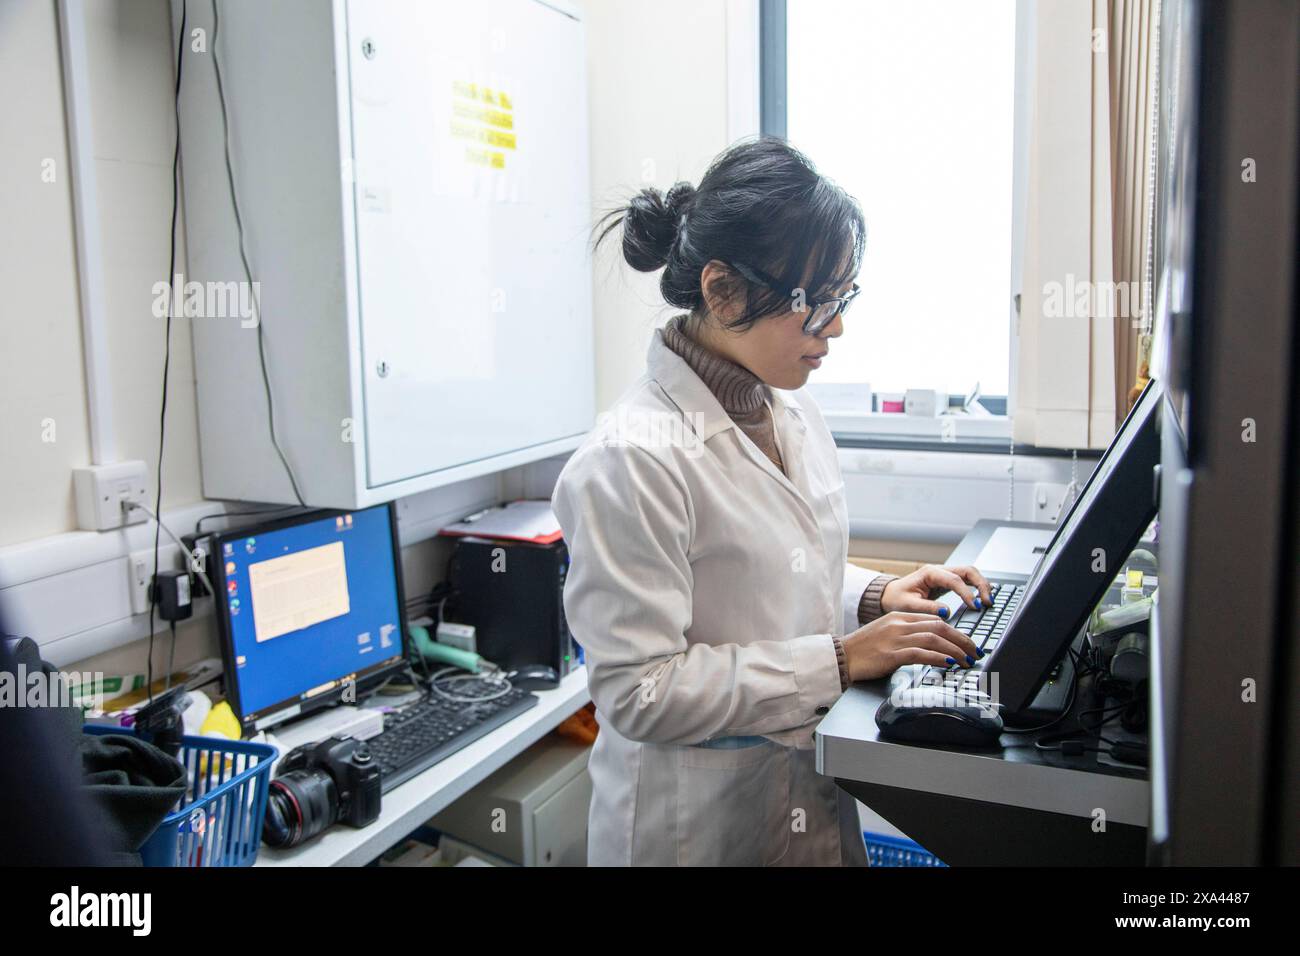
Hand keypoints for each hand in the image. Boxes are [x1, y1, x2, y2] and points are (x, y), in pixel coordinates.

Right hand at [841, 612, 982, 681]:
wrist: (841, 656)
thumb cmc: (863, 649)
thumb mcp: (886, 634)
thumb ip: (907, 635)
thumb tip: (931, 646)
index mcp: (899, 617)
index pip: (935, 619)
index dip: (956, 631)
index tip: (967, 643)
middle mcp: (900, 624)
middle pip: (939, 627)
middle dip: (962, 640)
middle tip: (975, 651)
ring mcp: (896, 638)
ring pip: (934, 639)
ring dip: (955, 651)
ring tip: (967, 661)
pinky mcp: (892, 654)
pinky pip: (921, 654)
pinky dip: (938, 658)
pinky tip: (949, 664)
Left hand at [881, 564, 992, 618]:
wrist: (890, 595)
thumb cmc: (896, 599)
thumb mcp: (908, 605)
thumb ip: (927, 608)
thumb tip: (946, 612)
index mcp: (930, 573)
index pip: (954, 580)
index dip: (967, 593)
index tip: (975, 606)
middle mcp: (940, 571)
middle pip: (968, 571)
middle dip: (981, 585)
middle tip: (988, 602)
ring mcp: (945, 575)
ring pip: (970, 574)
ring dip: (982, 585)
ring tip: (989, 601)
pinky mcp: (948, 583)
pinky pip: (967, 581)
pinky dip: (977, 588)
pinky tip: (982, 599)